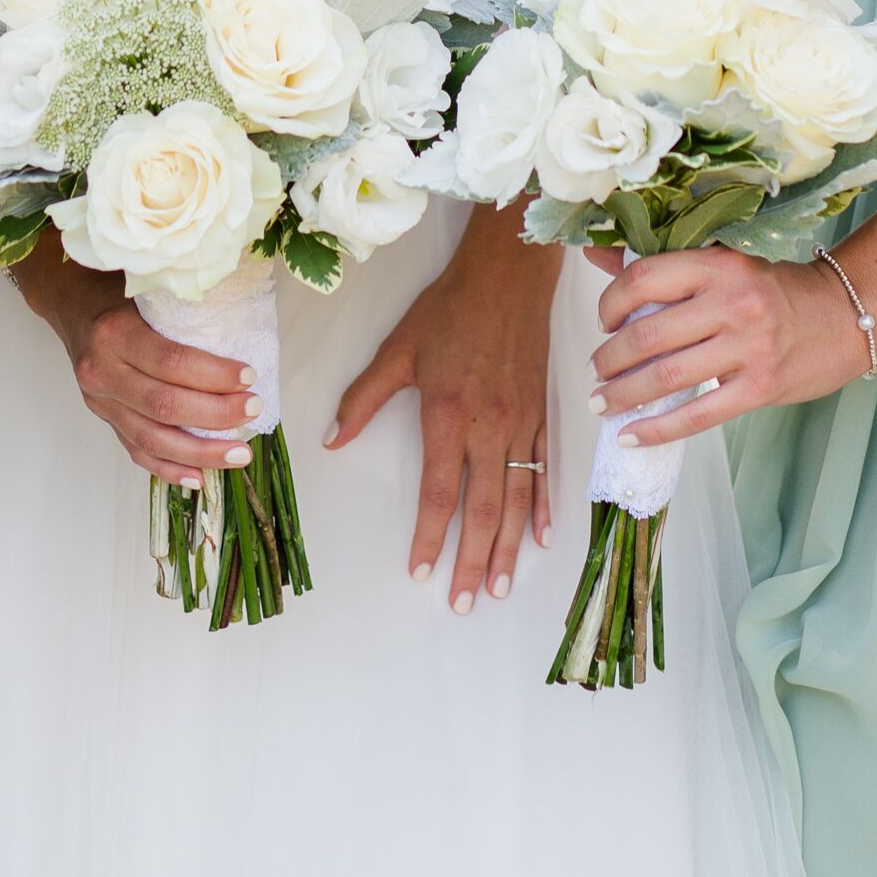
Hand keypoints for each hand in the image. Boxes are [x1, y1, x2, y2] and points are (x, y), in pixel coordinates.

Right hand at [11, 249, 255, 483]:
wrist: (70, 302)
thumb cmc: (117, 290)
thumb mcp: (146, 285)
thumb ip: (182, 306)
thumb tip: (245, 324)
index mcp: (114, 332)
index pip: (171, 362)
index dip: (213, 375)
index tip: (249, 377)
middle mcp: (102, 370)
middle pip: (164, 405)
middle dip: (216, 414)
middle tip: (254, 409)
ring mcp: (100, 400)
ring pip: (151, 438)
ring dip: (199, 452)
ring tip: (239, 454)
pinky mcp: (103, 417)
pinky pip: (136, 451)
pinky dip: (169, 468)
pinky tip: (199, 478)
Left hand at [334, 212, 555, 608]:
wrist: (508, 274)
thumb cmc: (449, 308)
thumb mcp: (398, 349)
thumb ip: (364, 398)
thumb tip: (333, 439)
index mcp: (448, 414)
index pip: (438, 493)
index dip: (430, 537)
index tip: (421, 573)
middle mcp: (489, 426)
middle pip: (483, 510)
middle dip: (473, 562)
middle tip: (464, 603)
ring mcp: (521, 423)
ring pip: (516, 499)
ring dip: (509, 548)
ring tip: (501, 588)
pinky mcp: (542, 414)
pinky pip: (543, 470)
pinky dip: (542, 506)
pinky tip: (541, 538)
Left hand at [585, 246, 869, 442]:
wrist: (844, 317)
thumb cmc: (774, 290)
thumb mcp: (724, 264)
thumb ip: (662, 263)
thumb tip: (595, 255)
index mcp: (718, 265)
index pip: (644, 279)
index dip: (610, 303)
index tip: (602, 322)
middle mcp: (732, 303)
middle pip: (648, 334)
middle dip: (608, 358)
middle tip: (594, 371)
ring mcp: (749, 347)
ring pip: (666, 376)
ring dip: (623, 394)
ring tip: (600, 402)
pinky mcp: (761, 387)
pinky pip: (697, 415)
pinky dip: (657, 429)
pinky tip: (630, 436)